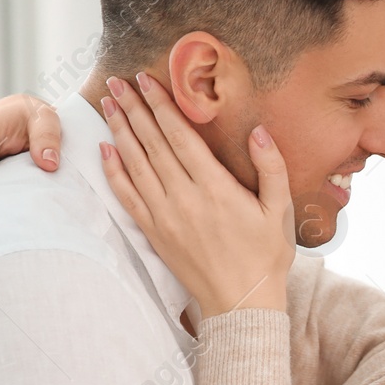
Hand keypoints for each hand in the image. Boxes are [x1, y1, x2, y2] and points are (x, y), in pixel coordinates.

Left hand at [99, 73, 293, 315]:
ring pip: (136, 165)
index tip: (146, 81)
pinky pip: (128, 197)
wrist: (241, 303)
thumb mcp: (280, 211)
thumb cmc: (266, 256)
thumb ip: (271, 168)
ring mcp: (166, 217)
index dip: (161, 106)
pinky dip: (114, 172)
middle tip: (117, 83)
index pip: (180, 137)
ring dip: (120, 132)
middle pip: (153, 144)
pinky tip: (104, 150)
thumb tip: (258, 132)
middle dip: (134, 110)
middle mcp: (185, 199)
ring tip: (108, 104)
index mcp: (216, 189)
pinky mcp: (156, 233)